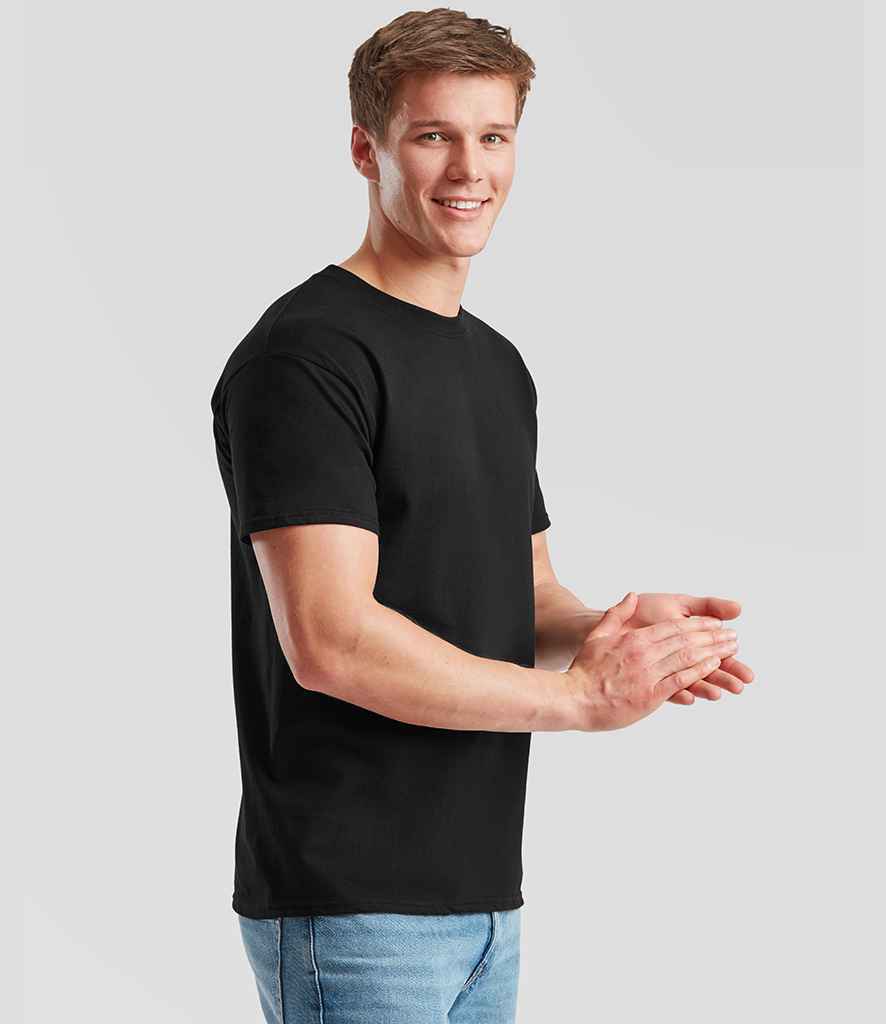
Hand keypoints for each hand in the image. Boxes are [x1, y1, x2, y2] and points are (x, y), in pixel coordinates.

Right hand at [566, 592, 738, 731]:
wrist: (575, 697)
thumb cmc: (585, 669)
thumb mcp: (598, 635)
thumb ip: (616, 614)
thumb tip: (631, 596)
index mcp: (636, 638)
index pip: (675, 627)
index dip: (699, 625)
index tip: (717, 624)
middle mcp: (645, 653)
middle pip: (687, 641)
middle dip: (713, 638)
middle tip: (734, 637)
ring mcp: (649, 674)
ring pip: (688, 658)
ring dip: (714, 653)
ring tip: (732, 651)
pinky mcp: (651, 695)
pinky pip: (681, 680)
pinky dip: (700, 672)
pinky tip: (714, 667)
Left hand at [620, 592, 753, 703]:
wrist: (606, 622)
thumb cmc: (644, 611)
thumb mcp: (679, 604)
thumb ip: (708, 606)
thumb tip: (739, 608)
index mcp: (689, 641)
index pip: (715, 652)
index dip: (730, 659)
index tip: (747, 671)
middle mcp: (678, 658)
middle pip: (705, 668)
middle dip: (724, 676)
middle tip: (742, 684)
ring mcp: (663, 669)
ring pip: (688, 679)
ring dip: (704, 686)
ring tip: (718, 692)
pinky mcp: (646, 679)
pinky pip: (664, 686)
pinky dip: (677, 691)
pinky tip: (688, 696)